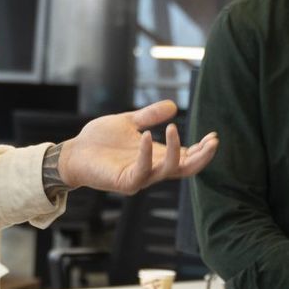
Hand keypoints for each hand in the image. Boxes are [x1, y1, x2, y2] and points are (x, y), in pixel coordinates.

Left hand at [53, 100, 218, 194]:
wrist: (74, 152)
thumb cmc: (100, 140)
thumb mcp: (129, 122)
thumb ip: (149, 116)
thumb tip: (173, 106)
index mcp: (157, 156)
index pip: (187, 157)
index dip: (203, 149)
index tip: (214, 136)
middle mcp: (153, 169)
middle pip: (187, 169)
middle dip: (202, 157)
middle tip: (213, 141)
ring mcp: (140, 177)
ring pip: (169, 170)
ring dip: (177, 151)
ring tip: (174, 129)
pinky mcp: (125, 182)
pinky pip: (142, 170)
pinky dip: (147, 153)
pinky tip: (148, 135)